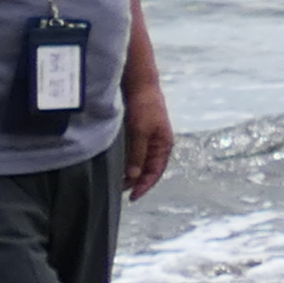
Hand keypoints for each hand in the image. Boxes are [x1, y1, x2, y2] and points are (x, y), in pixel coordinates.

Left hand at [120, 75, 173, 198]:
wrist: (141, 85)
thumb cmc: (144, 108)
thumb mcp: (140, 132)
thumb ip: (138, 154)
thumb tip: (134, 177)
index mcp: (164, 145)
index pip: (155, 172)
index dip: (144, 186)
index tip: (132, 197)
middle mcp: (159, 145)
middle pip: (150, 169)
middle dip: (138, 182)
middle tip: (122, 191)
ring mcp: (150, 138)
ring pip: (142, 162)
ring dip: (133, 173)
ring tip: (119, 182)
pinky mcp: (141, 133)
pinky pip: (137, 153)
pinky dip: (130, 162)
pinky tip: (120, 165)